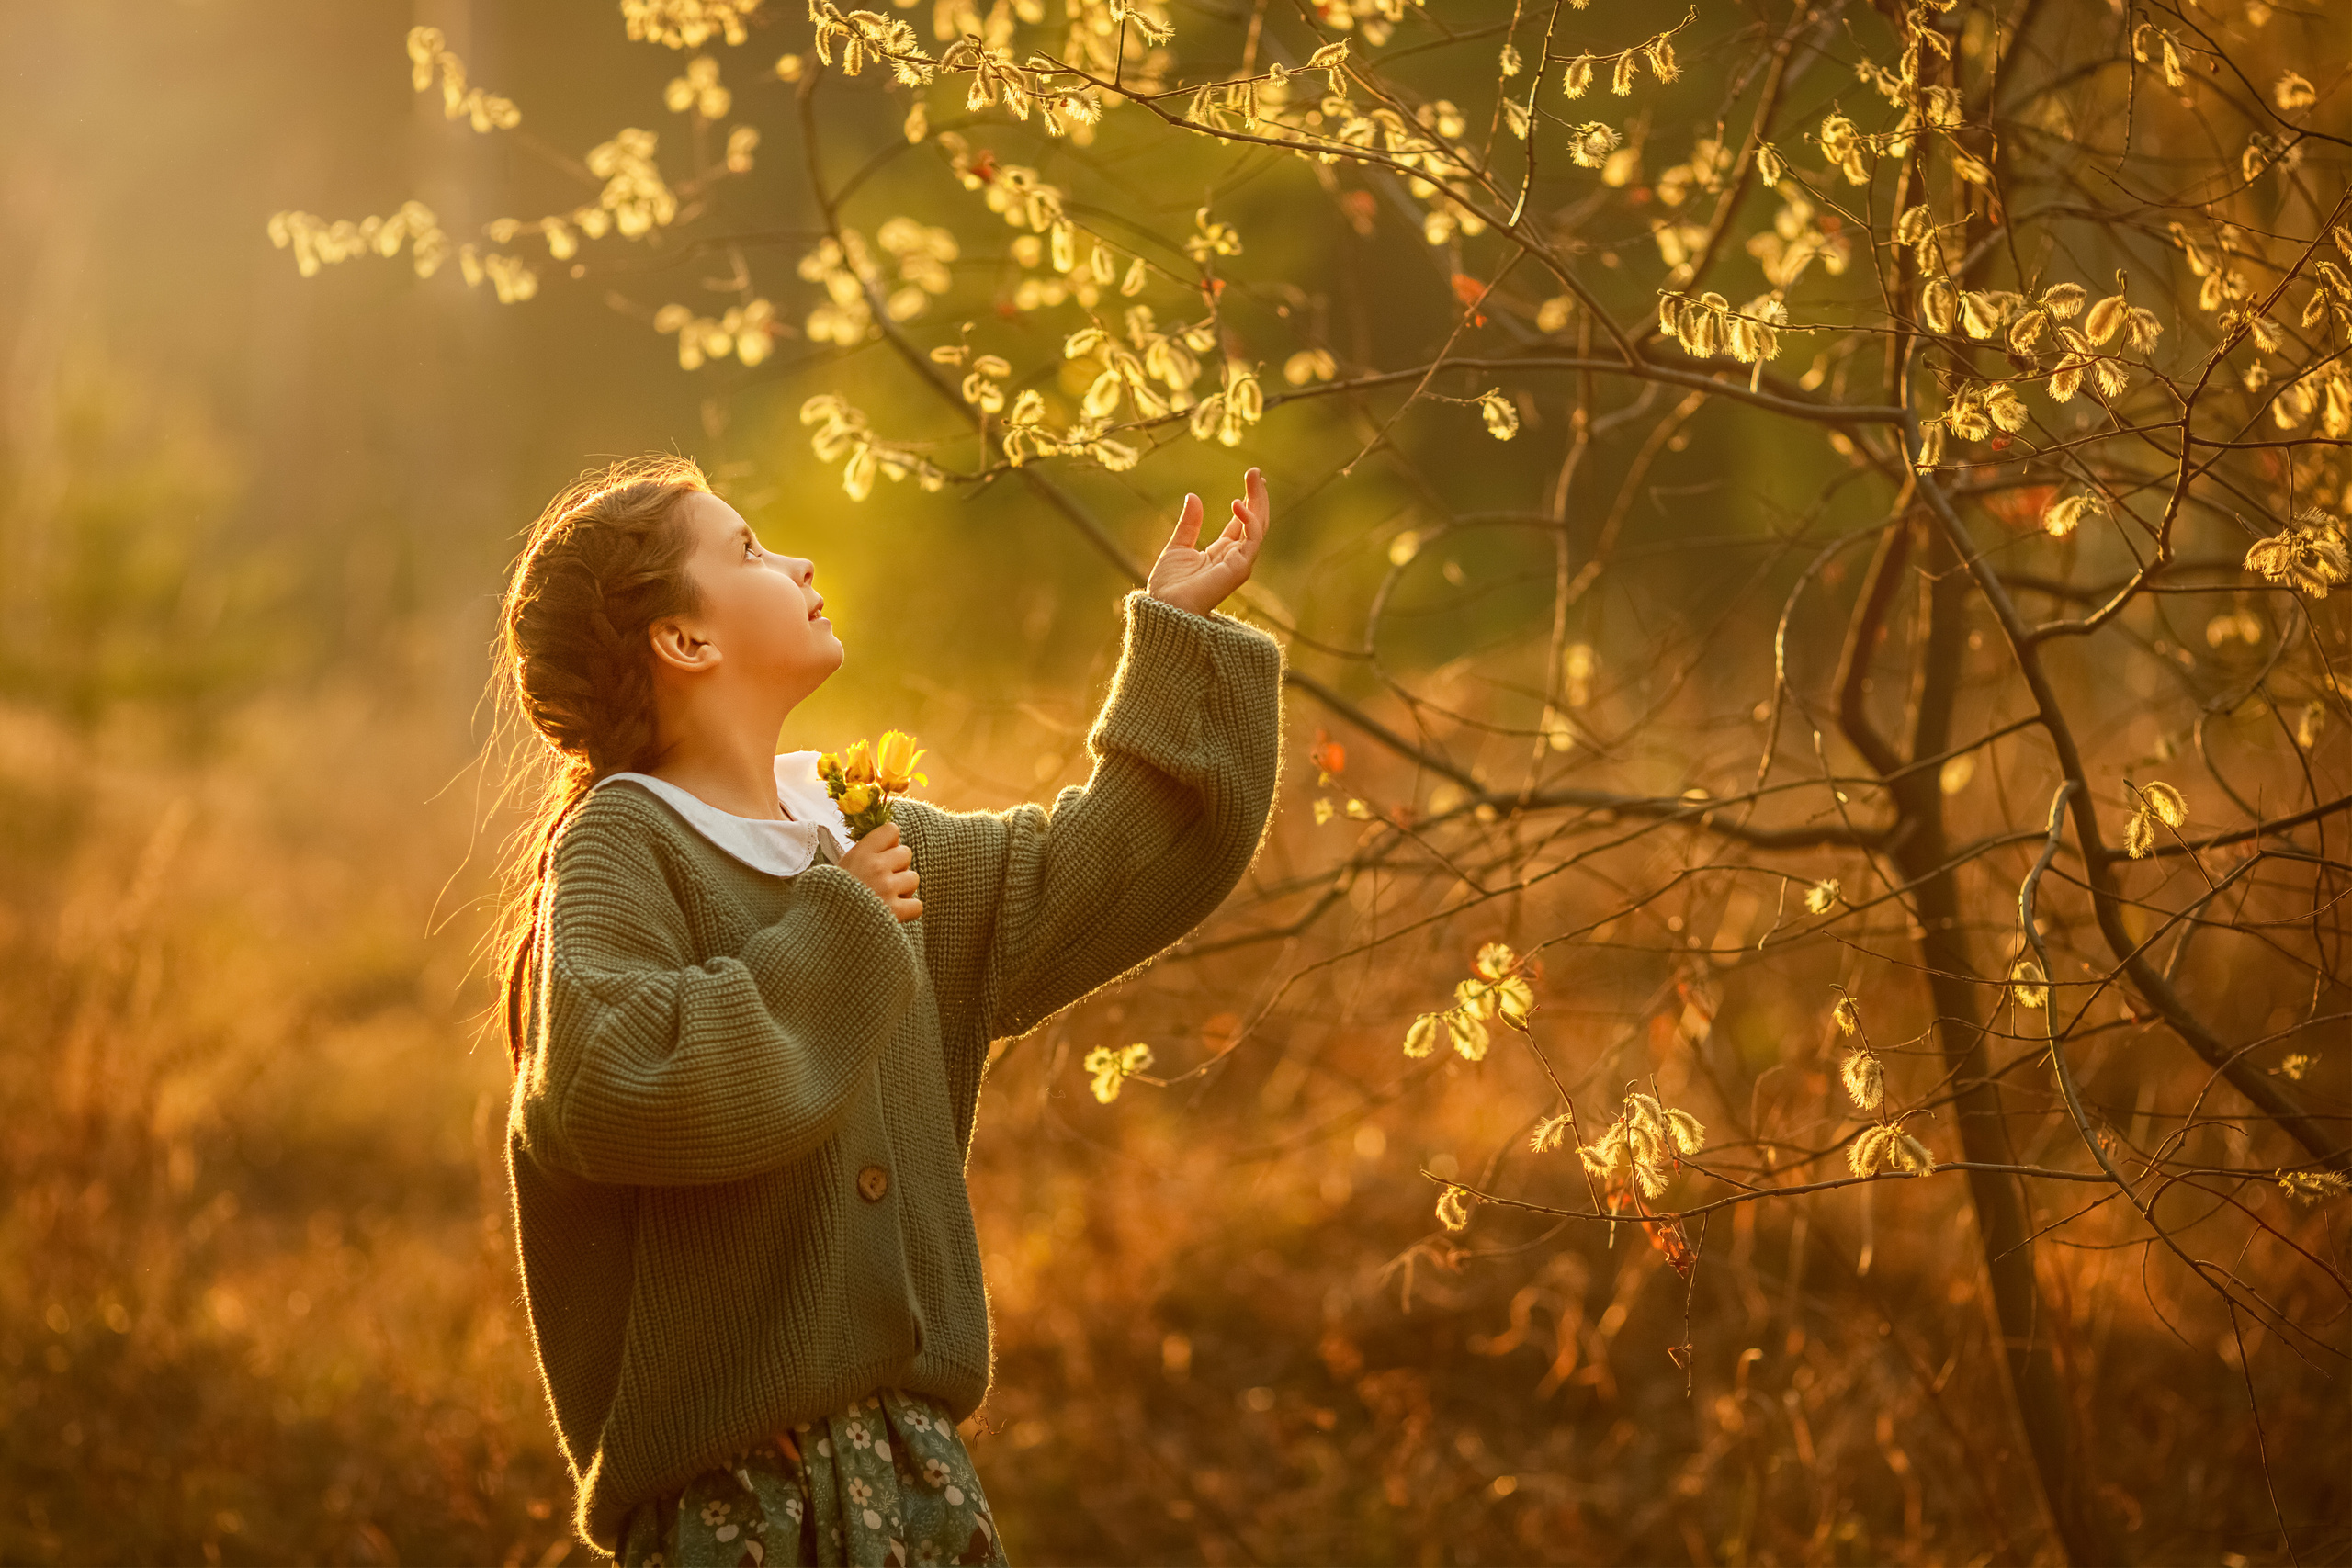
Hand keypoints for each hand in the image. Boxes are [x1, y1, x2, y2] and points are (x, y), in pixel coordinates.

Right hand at [839, 820, 921, 922]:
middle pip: (906, 853)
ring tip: (886, 898)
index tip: (881, 855)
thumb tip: (890, 842)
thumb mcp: (840, 867)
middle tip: (882, 880)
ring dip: (903, 889)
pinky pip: (917, 904)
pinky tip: (893, 913)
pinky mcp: (894, 912)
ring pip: (913, 878)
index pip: (891, 830)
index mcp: (860, 853)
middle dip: (897, 866)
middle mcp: (875, 867)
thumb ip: (863, 854)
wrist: (823, 929)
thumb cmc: (830, 898)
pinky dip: (908, 910)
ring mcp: (886, 889)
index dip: (889, 843)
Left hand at [1146, 466, 1270, 616]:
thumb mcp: (1177, 547)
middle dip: (1258, 497)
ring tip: (1254, 477)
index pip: (1243, 523)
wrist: (1165, 606)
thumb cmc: (1169, 586)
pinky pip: (1253, 539)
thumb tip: (1193, 496)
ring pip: (1259, 527)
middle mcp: (1235, 557)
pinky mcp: (1240, 567)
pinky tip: (1238, 502)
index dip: (1248, 500)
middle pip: (1255, 522)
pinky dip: (1249, 519)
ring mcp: (1240, 563)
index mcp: (1221, 553)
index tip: (1251, 477)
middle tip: (1255, 471)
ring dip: (1259, 501)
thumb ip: (1189, 524)